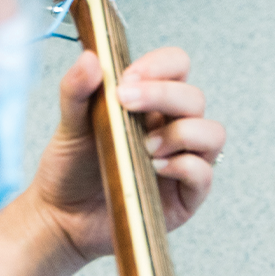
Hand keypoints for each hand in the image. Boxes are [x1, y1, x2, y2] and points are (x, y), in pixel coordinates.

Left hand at [27, 47, 225, 261]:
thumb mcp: (69, 124)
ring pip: (213, 133)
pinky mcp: (186, 197)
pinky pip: (204, 174)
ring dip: (180, 133)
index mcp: (151, 104)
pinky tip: (154, 168)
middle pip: (195, 98)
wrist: (62, 217)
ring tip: (145, 146)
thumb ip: (77, 90)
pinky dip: (183, 166)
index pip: (177, 68)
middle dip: (163, 95)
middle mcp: (173, 129)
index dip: (160, 67)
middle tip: (125, 102)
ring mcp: (183, 163)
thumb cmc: (70, 168)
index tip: (126, 80)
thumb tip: (90, 58)